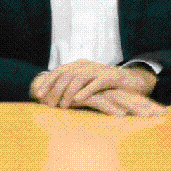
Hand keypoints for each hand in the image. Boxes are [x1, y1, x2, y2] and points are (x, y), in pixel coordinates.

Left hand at [29, 61, 162, 117]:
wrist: (132, 81)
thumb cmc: (106, 85)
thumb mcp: (87, 83)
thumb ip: (72, 86)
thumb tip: (51, 96)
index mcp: (80, 65)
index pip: (59, 71)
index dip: (48, 82)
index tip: (38, 94)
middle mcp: (87, 65)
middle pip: (66, 75)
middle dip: (55, 90)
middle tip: (50, 105)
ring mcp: (99, 70)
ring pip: (79, 78)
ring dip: (68, 93)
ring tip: (62, 106)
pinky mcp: (111, 77)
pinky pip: (96, 83)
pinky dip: (86, 91)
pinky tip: (78, 100)